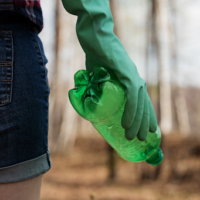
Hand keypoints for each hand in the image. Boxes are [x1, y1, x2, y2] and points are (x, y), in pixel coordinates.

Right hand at [62, 0, 157, 139]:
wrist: (95, 39)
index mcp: (132, 81)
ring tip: (134, 137)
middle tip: (142, 139)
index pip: (142, 103)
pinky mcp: (127, 74)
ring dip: (137, 122)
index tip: (147, 130)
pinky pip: (132, 97)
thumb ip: (99, 89)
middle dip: (143, 124)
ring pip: (140, 104)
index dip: (145, 117)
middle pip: (144, 106)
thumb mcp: (99, 77)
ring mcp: (133, 77)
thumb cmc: (96, 57)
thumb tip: (93, 103)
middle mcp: (136, 80)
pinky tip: (127, 124)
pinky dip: (130, 111)